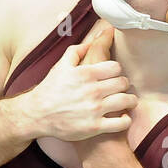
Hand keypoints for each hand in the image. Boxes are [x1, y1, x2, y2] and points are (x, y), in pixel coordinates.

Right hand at [27, 20, 135, 141]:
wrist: (37, 115)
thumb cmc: (50, 90)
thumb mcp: (60, 66)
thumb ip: (76, 51)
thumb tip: (92, 41)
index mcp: (85, 74)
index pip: (116, 67)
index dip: (116, 71)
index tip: (114, 75)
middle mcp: (92, 91)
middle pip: (123, 83)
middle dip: (123, 85)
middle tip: (121, 88)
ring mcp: (94, 109)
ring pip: (126, 100)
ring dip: (130, 100)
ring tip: (128, 101)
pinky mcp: (95, 127)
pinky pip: (121, 123)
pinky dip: (126, 120)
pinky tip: (123, 116)